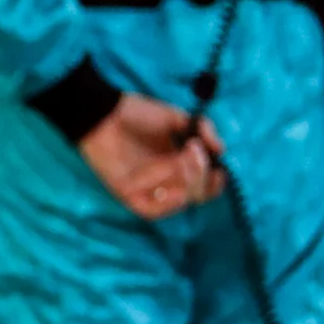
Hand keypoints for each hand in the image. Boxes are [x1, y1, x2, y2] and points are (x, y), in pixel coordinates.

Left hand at [80, 92, 224, 221]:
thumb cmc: (137, 113)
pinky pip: (150, 211)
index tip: (219, 168)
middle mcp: (164, 180)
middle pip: (196, 195)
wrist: (103, 112)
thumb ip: (203, 129)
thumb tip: (220, 150)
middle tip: (194, 149)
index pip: (203, 186)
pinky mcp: (126, 193)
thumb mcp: (176, 118)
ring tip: (181, 155)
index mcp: (178, 166)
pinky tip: (174, 187)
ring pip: (178, 201)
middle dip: (202, 175)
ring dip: (187, 180)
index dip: (215, 183)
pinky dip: (166, 204)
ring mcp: (146, 188)